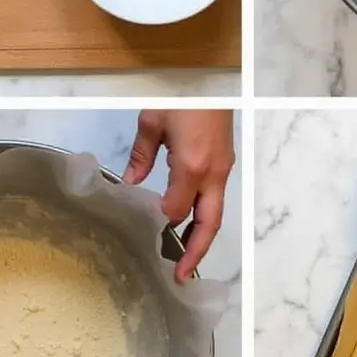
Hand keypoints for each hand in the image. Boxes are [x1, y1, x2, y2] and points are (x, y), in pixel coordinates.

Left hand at [123, 110, 234, 282]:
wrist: (214, 80)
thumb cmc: (184, 96)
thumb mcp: (153, 122)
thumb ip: (141, 156)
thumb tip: (130, 182)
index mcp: (193, 167)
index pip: (176, 210)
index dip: (160, 223)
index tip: (143, 231)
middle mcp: (213, 174)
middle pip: (208, 224)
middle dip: (196, 252)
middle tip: (180, 276)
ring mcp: (223, 169)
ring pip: (215, 213)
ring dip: (201, 237)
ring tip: (185, 258)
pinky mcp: (225, 162)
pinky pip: (215, 199)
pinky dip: (204, 216)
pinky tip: (189, 222)